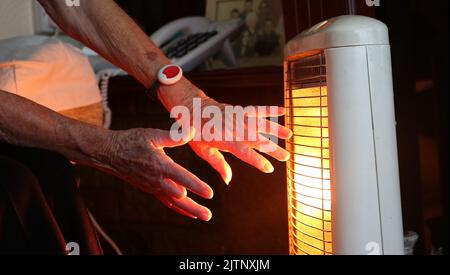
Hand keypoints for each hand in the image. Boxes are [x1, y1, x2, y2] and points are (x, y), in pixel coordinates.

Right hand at [97, 128, 212, 220]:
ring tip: (204, 216)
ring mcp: (153, 187)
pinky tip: (190, 213)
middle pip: (179, 198)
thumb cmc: (132, 141)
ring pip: (174, 203)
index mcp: (160, 165)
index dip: (196, 186)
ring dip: (189, 210)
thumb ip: (174, 136)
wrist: (111, 153)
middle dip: (195, 206)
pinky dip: (178, 209)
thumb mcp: (153, 134)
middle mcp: (157, 180)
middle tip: (209, 215)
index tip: (210, 193)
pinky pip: (166, 202)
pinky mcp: (150, 189)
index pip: (182, 177)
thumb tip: (192, 131)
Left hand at [158, 78, 292, 183]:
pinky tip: (282, 110)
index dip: (257, 161)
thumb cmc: (194, 132)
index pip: (244, 152)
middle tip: (286, 157)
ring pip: (260, 124)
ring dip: (276, 129)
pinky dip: (269, 109)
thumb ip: (218, 164)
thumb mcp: (203, 151)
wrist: (190, 107)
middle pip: (256, 139)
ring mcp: (237, 117)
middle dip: (273, 148)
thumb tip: (228, 180)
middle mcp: (233, 127)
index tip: (269, 168)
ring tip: (290, 135)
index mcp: (224, 139)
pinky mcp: (239, 110)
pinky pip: (256, 109)